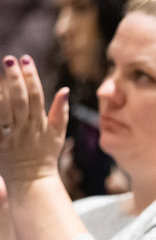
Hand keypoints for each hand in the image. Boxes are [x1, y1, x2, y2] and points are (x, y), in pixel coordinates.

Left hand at [0, 55, 68, 186]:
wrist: (32, 181)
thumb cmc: (45, 155)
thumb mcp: (57, 134)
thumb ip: (60, 112)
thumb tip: (65, 90)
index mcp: (41, 124)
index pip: (37, 96)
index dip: (31, 77)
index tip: (26, 59)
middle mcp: (26, 129)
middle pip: (20, 100)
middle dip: (15, 79)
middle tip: (9, 60)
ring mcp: (11, 137)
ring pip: (5, 110)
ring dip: (2, 91)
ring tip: (0, 73)